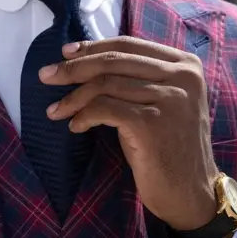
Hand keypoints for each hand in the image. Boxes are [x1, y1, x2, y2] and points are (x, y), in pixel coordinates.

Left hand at [40, 36, 220, 237]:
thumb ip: (139, 78)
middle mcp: (182, 77)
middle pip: (113, 61)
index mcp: (186, 65)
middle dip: (73, 68)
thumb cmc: (168, 148)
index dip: (93, 47)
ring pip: (105, 85)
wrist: (190, 193)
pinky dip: (83, 116)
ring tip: (55, 111)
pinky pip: (103, 108)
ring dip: (73, 98)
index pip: (129, 44)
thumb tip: (88, 59)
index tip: (65, 53)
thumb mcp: (160, 103)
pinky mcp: (152, 123)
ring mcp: (169, 99)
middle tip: (46, 76)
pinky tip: (75, 126)